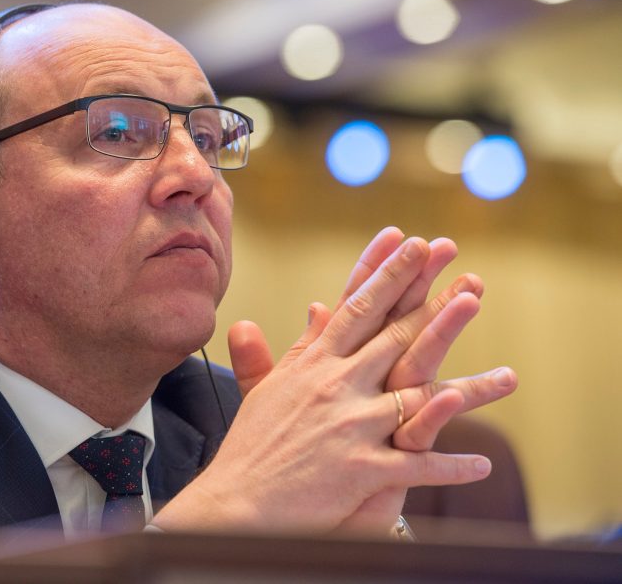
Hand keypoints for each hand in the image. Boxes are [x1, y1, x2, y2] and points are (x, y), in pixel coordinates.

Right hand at [153, 232, 512, 532]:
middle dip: (434, 304)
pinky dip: (450, 468)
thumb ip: (297, 347)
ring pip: (419, 399)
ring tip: (509, 376)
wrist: (236, 503)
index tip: (411, 242)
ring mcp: (349, 427)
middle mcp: (333, 387)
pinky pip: (416, 467)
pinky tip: (482, 465)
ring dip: (469, 388)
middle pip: (394, 338)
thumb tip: (315, 307)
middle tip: (468, 276)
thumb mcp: (270, 388)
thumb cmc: (252, 446)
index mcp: (312, 365)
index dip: (386, 274)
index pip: (355, 308)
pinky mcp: (360, 471)